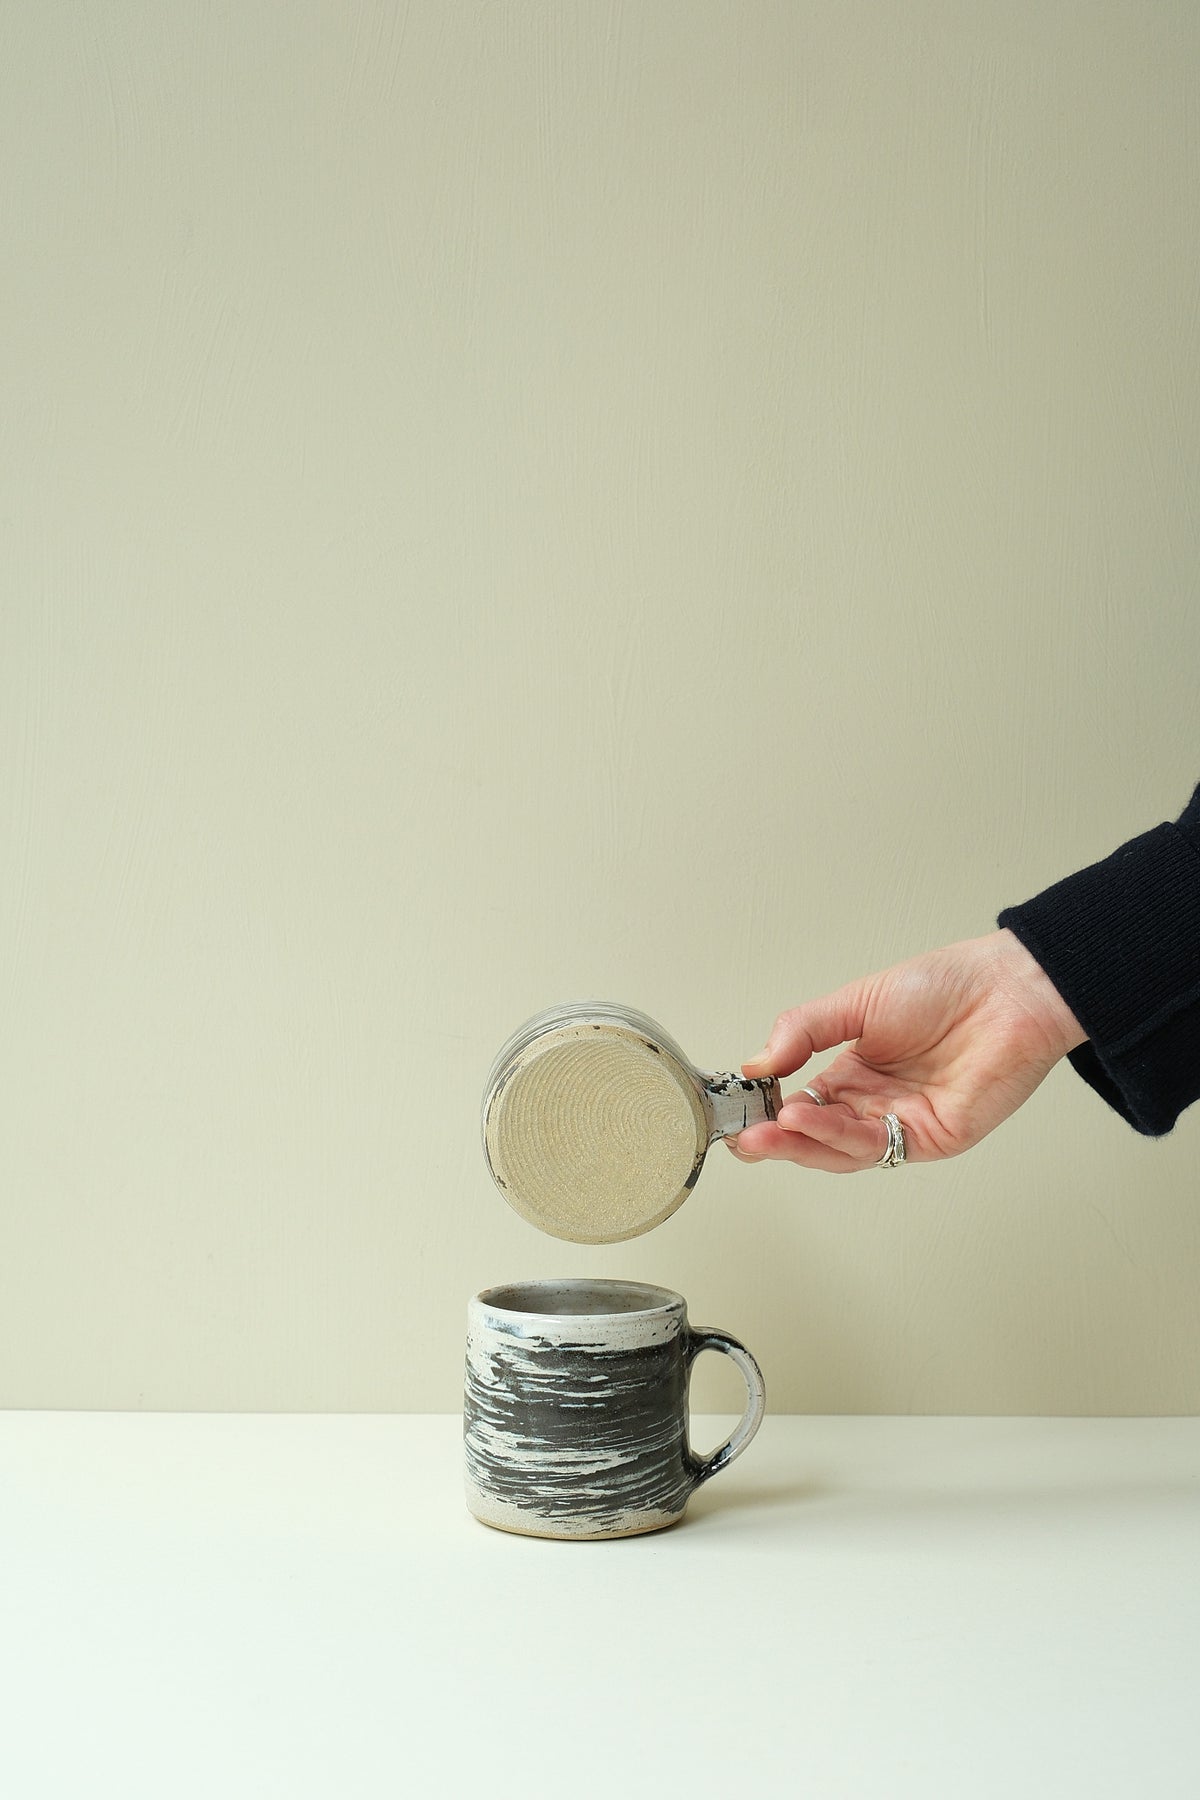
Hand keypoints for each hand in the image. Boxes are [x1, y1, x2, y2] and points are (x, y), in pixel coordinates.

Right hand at [727, 929, 1086, 1171]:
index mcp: (853, 1074)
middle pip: (813, 1138)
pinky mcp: (931, 1138)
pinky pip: (876, 1145)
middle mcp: (873, 1104)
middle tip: (741, 1134)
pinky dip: (836, 1135)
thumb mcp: (856, 1002)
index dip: (767, 1110)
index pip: (799, 1106)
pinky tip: (806, 1117)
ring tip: (767, 1128)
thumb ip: (804, 1031)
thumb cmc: (947, 987)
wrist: (1008, 988)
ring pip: (839, 1150)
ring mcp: (900, 1124)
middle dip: (775, 1138)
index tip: (736, 1109)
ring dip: (800, 1141)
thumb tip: (756, 1064)